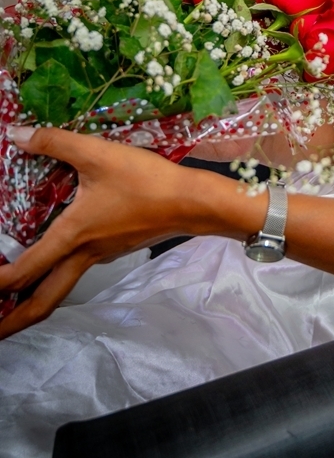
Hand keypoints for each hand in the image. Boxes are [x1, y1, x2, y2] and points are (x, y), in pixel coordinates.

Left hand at [0, 126, 255, 339]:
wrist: (192, 201)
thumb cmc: (145, 182)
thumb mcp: (98, 154)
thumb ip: (56, 142)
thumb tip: (16, 134)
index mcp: (71, 238)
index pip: (23, 273)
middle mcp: (83, 255)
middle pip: (43, 303)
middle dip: (13, 323)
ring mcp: (102, 255)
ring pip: (61, 286)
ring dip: (34, 297)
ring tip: (14, 296)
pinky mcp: (116, 246)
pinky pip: (78, 266)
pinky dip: (58, 271)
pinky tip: (58, 250)